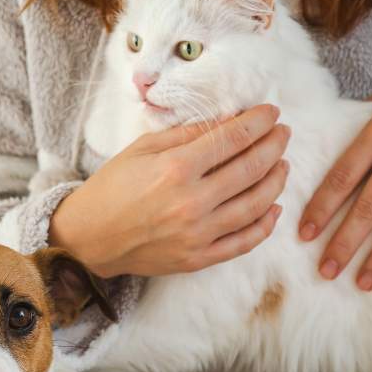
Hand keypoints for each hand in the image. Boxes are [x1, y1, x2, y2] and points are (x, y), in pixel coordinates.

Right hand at [50, 105, 289, 277]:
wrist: (88, 239)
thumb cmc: (112, 188)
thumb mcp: (142, 149)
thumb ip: (187, 135)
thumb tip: (227, 121)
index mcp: (176, 168)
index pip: (232, 139)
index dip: (258, 123)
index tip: (271, 113)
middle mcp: (191, 202)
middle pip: (250, 169)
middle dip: (273, 146)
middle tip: (283, 133)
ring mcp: (197, 234)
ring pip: (255, 205)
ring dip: (276, 181)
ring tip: (282, 165)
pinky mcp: (198, 258)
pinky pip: (244, 242)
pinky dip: (264, 224)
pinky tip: (273, 207)